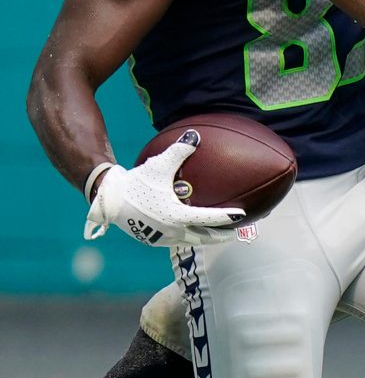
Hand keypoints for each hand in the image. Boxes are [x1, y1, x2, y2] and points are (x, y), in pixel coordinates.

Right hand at [84, 131, 245, 246]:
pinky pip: (176, 240)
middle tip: (235, 233)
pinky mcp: (152, 240)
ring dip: (204, 239)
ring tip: (216, 234)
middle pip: (203, 238)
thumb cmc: (137, 181)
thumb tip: (195, 136)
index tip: (241, 215)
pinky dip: (188, 237)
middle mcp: (171, 231)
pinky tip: (191, 231)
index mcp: (176, 215)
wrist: (110, 199)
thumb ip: (179, 151)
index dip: (225, 217)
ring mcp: (161, 238)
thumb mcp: (159, 165)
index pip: (207, 218)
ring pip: (189, 241)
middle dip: (220, 237)